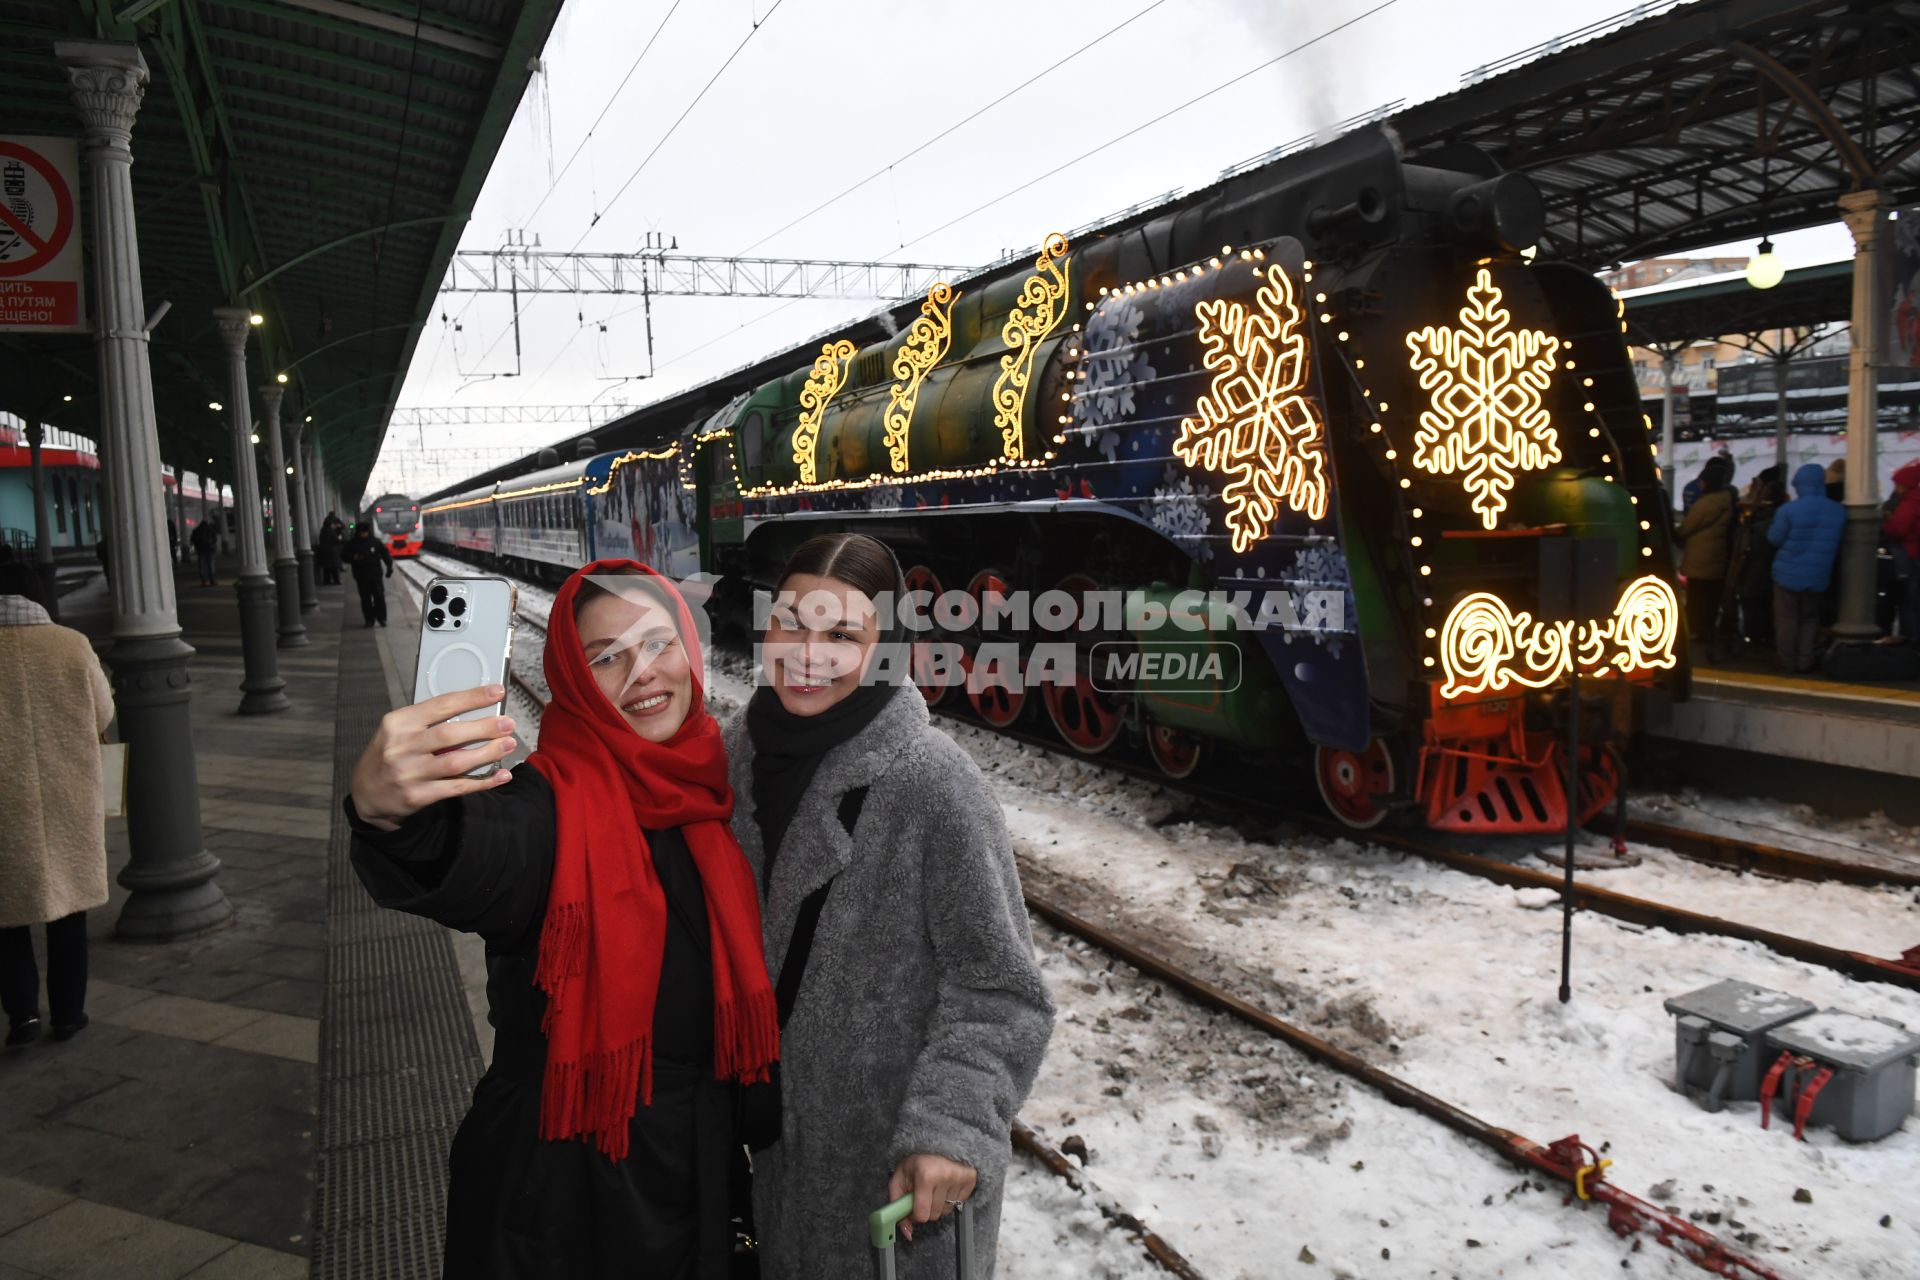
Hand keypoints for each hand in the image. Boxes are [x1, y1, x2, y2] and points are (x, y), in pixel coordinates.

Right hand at [349, 685, 514, 829]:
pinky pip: (457, 787)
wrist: (366, 793)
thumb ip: (429, 723)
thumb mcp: (399, 731)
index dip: (472, 698)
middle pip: (450, 734)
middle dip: (484, 727)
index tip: (497, 692)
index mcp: (398, 723)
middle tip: (508, 723)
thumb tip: (475, 714)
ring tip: (508, 744)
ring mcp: (408, 773)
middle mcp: (401, 747)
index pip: (440, 705)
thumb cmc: (390, 755)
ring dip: (487, 753)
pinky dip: (483, 781)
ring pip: (456, 762)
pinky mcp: (417, 796)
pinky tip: (500, 775)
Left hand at [885, 1153, 975, 1241]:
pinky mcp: (970, 1179)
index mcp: (925, 1176)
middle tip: (924, 1194)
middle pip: (935, 1215)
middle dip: (926, 1209)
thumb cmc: (917, 1163)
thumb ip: (896, 1206)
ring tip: (935, 1188)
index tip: (913, 1204)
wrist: (938, 1143)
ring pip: (946, 1211)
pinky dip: (951, 1199)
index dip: (915, 1214)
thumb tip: (907, 1234)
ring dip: (939, 1204)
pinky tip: (946, 1186)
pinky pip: (959, 1204)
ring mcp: (960, 1178)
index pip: (922, 1215)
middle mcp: (945, 1176)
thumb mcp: (899, 1180)